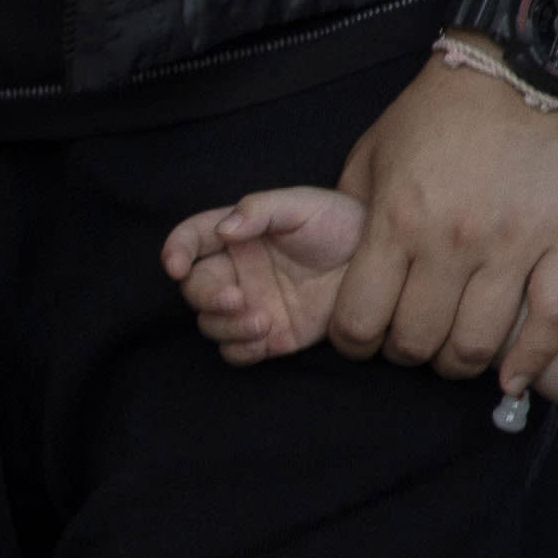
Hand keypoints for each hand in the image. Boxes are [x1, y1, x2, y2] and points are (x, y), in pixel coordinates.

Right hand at [164, 186, 369, 358]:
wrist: (382, 265)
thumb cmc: (342, 225)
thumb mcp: (304, 205)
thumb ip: (261, 209)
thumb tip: (223, 230)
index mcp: (238, 234)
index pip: (190, 239)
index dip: (174, 251)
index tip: (175, 266)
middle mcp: (237, 271)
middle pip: (196, 289)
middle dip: (207, 297)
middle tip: (237, 298)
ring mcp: (252, 305)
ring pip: (212, 324)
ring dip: (226, 327)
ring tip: (262, 321)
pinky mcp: (270, 336)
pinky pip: (238, 352)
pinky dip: (242, 350)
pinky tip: (265, 339)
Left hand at [326, 53, 557, 395]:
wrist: (513, 73)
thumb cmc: (434, 115)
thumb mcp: (370, 157)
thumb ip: (351, 219)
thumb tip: (343, 277)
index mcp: (396, 220)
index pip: (360, 320)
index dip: (353, 343)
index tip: (361, 337)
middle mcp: (450, 241)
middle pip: (417, 341)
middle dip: (403, 352)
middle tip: (408, 339)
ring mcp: (511, 245)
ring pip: (478, 345)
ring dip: (457, 363)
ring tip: (452, 351)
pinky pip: (552, 321)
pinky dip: (531, 361)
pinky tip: (512, 378)